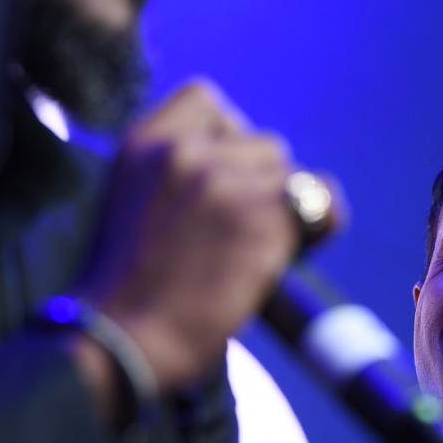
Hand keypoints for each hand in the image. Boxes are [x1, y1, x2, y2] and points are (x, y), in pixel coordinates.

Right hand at [77, 80, 299, 392]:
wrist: (121, 342)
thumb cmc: (130, 292)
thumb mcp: (133, 204)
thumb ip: (177, 174)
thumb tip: (251, 173)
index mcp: (143, 144)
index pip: (208, 100)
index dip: (232, 137)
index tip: (228, 178)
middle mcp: (184, 152)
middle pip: (265, 145)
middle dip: (264, 186)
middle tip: (243, 234)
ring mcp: (224, 181)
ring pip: (293, 176)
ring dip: (287, 212)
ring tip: (255, 253)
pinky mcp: (262, 217)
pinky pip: (321, 205)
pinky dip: (317, 232)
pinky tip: (289, 258)